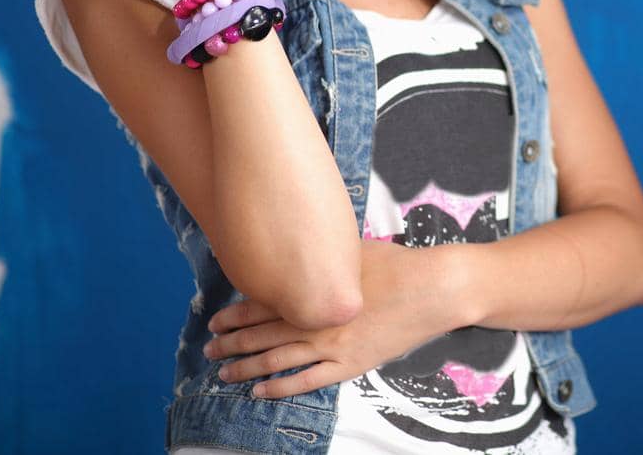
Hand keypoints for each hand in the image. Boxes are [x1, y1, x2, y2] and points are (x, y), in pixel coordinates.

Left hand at [204, 240, 456, 398]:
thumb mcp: (355, 250)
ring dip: (246, 368)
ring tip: (223, 374)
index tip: (215, 322)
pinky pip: (307, 381)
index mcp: (315, 291)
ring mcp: (332, 346)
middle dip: (231, 344)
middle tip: (209, 350)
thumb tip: (305, 251)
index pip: (262, 306)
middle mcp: (316, 320)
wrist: (433, 289)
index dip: (235, 316)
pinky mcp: (350, 364)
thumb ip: (326, 258)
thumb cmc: (398, 264)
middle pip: (262, 335)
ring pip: (277, 360)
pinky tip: (260, 391)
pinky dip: (279, 388)